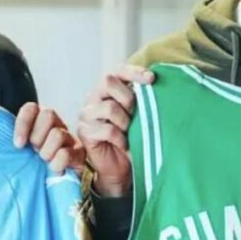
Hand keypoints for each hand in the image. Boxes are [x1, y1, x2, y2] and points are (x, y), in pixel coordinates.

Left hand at [13, 103, 83, 175]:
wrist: (53, 186)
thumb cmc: (33, 164)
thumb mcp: (19, 147)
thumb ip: (7, 129)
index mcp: (39, 121)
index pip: (31, 108)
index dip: (23, 123)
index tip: (17, 144)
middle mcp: (56, 125)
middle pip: (48, 114)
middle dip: (37, 136)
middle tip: (34, 152)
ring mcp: (69, 139)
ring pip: (57, 134)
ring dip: (46, 152)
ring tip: (43, 162)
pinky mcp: (79, 154)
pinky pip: (66, 153)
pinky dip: (56, 164)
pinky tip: (53, 170)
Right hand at [76, 65, 154, 196]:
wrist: (120, 168)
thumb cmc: (131, 138)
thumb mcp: (138, 115)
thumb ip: (140, 99)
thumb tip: (156, 84)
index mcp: (107, 90)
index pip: (117, 71)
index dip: (134, 72)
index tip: (152, 79)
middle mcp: (93, 98)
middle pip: (108, 81)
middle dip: (128, 97)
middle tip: (135, 113)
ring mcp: (86, 114)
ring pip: (109, 107)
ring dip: (125, 121)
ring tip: (129, 132)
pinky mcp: (84, 132)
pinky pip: (108, 130)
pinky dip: (121, 138)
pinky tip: (125, 144)